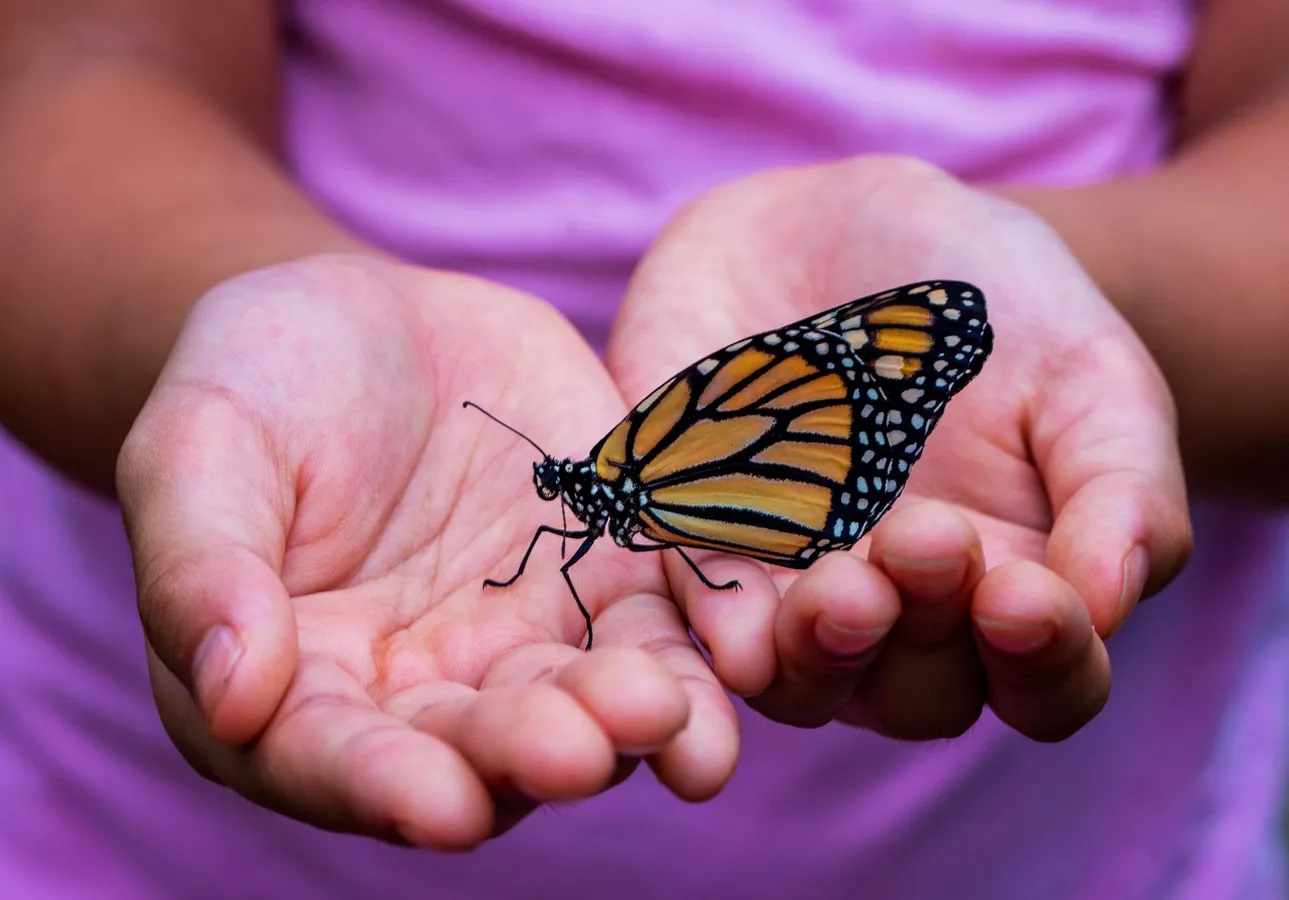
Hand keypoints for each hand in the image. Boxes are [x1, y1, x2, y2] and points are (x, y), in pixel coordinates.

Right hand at [117, 255, 736, 847]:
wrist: (369, 320)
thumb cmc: (255, 384)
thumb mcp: (199, 450)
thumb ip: (204, 569)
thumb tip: (230, 697)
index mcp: (301, 688)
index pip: (336, 760)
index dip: (383, 787)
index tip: (439, 806)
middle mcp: (423, 691)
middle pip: (479, 750)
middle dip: (531, 754)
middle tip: (580, 749)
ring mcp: (526, 639)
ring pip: (585, 704)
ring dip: (632, 725)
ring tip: (671, 717)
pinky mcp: (609, 577)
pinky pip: (662, 624)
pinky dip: (702, 649)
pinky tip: (742, 658)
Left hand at [607, 157, 1191, 740]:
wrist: (846, 225)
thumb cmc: (995, 307)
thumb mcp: (1088, 373)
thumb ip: (1120, 487)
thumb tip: (1107, 603)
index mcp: (1009, 590)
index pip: (1044, 683)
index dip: (1045, 662)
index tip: (1026, 595)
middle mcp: (897, 615)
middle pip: (915, 694)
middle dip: (921, 636)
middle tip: (923, 539)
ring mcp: (789, 587)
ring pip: (799, 678)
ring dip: (819, 653)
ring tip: (838, 589)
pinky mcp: (691, 540)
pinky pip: (691, 607)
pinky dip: (712, 620)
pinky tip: (733, 620)